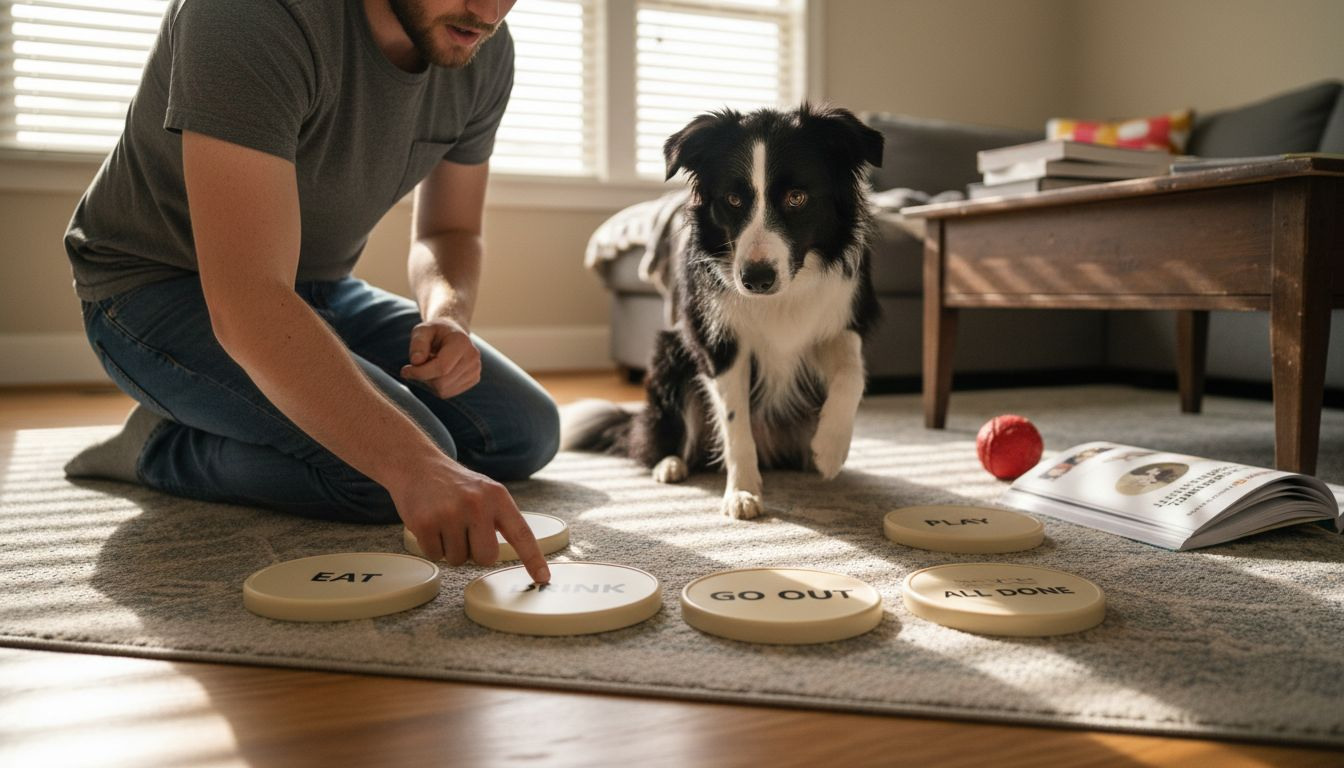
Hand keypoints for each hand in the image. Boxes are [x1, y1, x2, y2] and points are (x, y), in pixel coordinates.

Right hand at [394, 458, 549, 582]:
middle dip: (474, 552)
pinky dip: (432, 546)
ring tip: (445, 522)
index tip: (543, 579)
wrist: (417, 465)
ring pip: (458, 560)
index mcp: (497, 497)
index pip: (521, 533)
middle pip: (486, 557)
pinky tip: (430, 524)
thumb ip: (500, 518)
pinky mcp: (425, 523)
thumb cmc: (456, 486)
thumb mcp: (485, 492)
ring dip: (451, 548)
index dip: (533, 559)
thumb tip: (522, 555)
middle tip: (463, 531)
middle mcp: (477, 504)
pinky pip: (436, 555)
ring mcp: (450, 513)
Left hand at [400, 317, 481, 398]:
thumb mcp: (422, 330)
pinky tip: (439, 372)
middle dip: (424, 377)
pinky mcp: (474, 379)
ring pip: (444, 390)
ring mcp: (475, 370)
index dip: (420, 372)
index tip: (404, 370)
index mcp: (462, 342)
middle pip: (441, 382)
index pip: (441, 367)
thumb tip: (416, 361)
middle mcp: (472, 357)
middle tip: (419, 364)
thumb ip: (418, 343)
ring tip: (431, 365)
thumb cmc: (435, 332)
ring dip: (430, 382)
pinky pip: (448, 393)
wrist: (452, 333)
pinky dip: (438, 386)